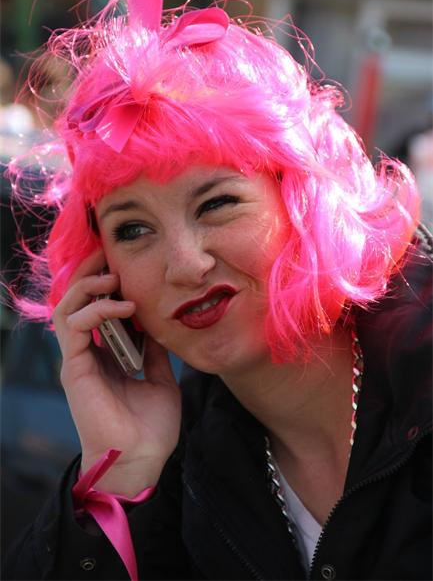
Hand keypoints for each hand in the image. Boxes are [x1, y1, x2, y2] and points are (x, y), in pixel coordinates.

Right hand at [53, 249, 180, 496]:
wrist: (142, 460)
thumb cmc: (151, 426)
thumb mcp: (161, 378)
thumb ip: (155, 351)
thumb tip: (160, 324)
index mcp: (104, 355)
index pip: (95, 308)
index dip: (105, 283)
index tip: (125, 262)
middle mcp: (87, 353)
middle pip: (75, 301)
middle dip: (90, 273)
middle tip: (110, 254)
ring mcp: (78, 360)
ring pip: (67, 307)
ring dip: (89, 285)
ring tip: (114, 276)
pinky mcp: (75, 368)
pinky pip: (75, 326)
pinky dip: (97, 309)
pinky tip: (124, 307)